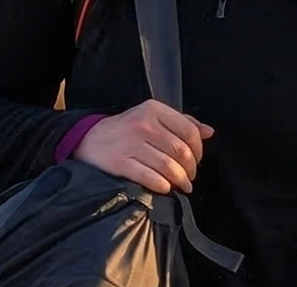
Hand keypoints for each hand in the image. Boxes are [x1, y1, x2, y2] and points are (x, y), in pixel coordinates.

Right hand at [72, 99, 213, 193]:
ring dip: (180, 180)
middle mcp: (142, 124)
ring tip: (182, 185)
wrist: (87, 140)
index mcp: (153, 109)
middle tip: (190, 176)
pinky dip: (163, 186)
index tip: (196, 160)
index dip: (199, 150)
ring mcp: (130, 144)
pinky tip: (165, 187)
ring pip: (169, 167)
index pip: (189, 131)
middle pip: (181, 151)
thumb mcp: (150, 116)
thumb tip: (209, 132)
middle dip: (191, 169)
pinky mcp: (120, 163)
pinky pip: (151, 178)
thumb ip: (181, 122)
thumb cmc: (124, 130)